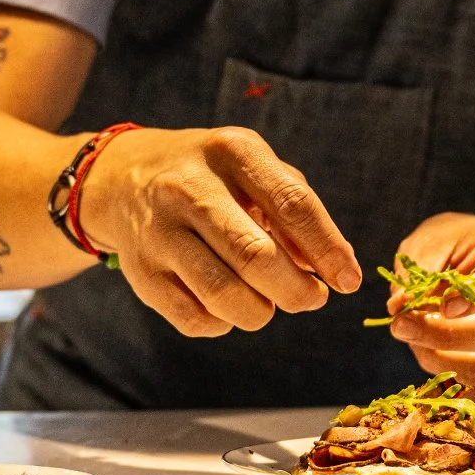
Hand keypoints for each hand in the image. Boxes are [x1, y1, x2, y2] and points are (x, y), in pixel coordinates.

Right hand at [82, 125, 360, 336]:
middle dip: (296, 290)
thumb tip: (333, 265)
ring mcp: (159, 231)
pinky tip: (230, 305)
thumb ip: (296, 209)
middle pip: (255, 255)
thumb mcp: (255, 168)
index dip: (327, 248)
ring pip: (222, 294)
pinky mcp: (141, 272)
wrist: (125, 177)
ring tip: (271, 303)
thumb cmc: (213, 176)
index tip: (349, 280)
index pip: (291, 204)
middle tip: (313, 298)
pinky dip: (223, 322)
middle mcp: (189, 187)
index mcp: (231, 152)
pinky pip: (194, 318)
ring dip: (261, 312)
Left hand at [385, 212, 474, 396]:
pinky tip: (429, 364)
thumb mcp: (437, 239)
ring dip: (443, 362)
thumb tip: (397, 307)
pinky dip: (456, 387)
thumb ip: (420, 268)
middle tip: (402, 327)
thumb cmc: (461, 243)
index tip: (442, 306)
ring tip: (413, 341)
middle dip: (447, 336)